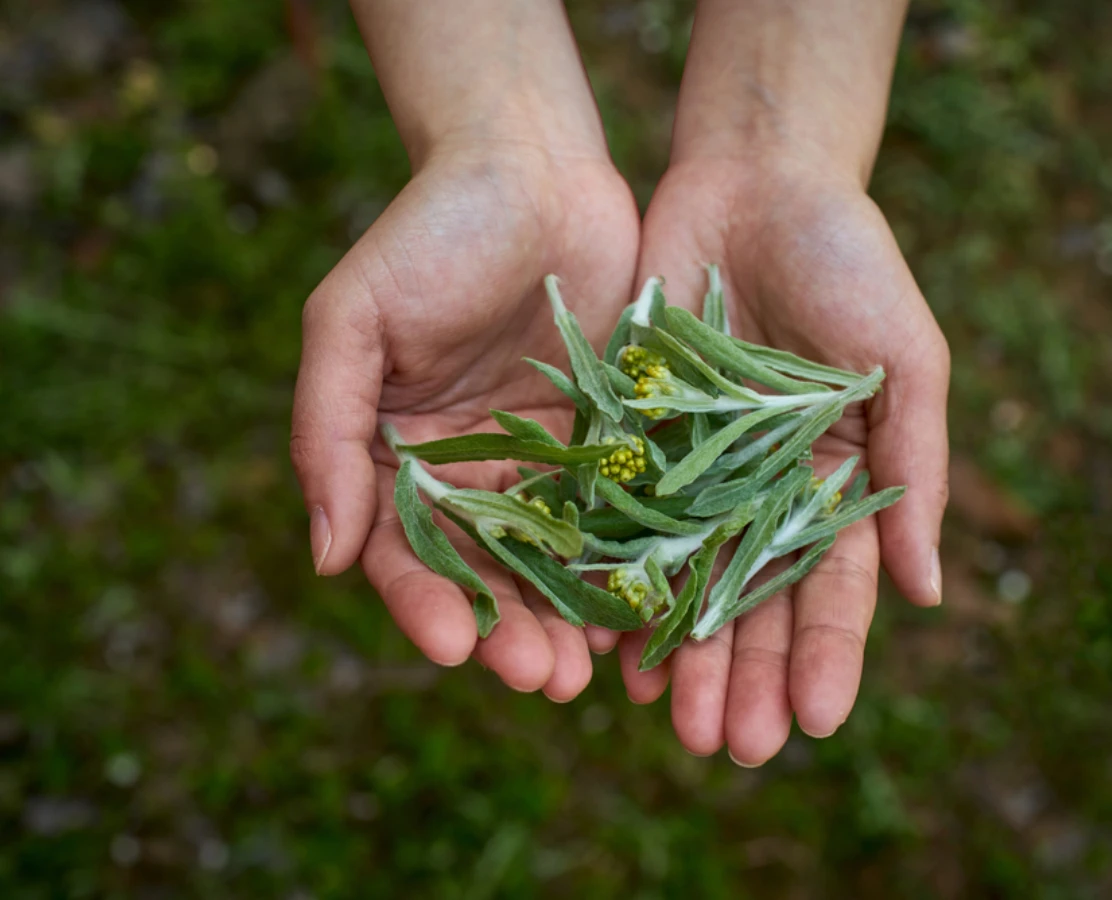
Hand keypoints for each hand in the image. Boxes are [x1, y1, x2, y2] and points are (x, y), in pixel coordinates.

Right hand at [290, 143, 638, 699]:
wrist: (532, 164)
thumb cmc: (429, 231)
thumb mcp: (352, 318)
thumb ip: (326, 431)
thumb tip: (322, 556)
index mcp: (395, 455)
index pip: (402, 550)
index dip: (425, 602)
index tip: (456, 644)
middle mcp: (467, 472)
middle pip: (485, 572)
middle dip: (510, 629)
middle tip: (543, 678)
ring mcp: (541, 462)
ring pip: (555, 561)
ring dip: (570, 618)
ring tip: (593, 669)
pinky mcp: (608, 442)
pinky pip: (617, 514)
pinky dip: (628, 564)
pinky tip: (647, 606)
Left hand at [617, 156, 949, 762]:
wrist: (757, 180)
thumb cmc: (851, 261)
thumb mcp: (906, 361)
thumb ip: (917, 471)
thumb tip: (932, 593)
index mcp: (835, 481)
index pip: (834, 589)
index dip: (828, 658)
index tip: (815, 724)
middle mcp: (762, 489)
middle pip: (753, 601)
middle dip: (747, 676)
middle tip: (731, 748)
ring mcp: (694, 469)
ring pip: (683, 578)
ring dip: (680, 652)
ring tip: (667, 720)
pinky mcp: (632, 435)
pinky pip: (618, 519)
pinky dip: (615, 580)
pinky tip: (606, 640)